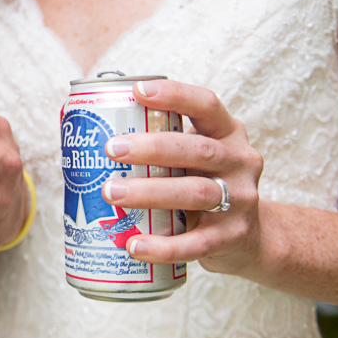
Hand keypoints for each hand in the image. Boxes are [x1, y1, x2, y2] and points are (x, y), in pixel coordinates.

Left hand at [100, 78, 264, 275]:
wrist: (250, 238)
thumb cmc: (205, 186)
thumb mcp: (197, 159)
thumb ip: (163, 146)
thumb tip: (87, 137)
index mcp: (229, 134)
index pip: (207, 105)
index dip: (175, 95)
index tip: (136, 91)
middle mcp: (240, 162)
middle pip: (198, 150)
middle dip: (152, 148)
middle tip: (111, 149)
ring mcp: (240, 201)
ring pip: (196, 193)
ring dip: (150, 193)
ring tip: (111, 193)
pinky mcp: (231, 238)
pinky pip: (195, 244)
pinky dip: (162, 246)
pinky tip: (134, 246)